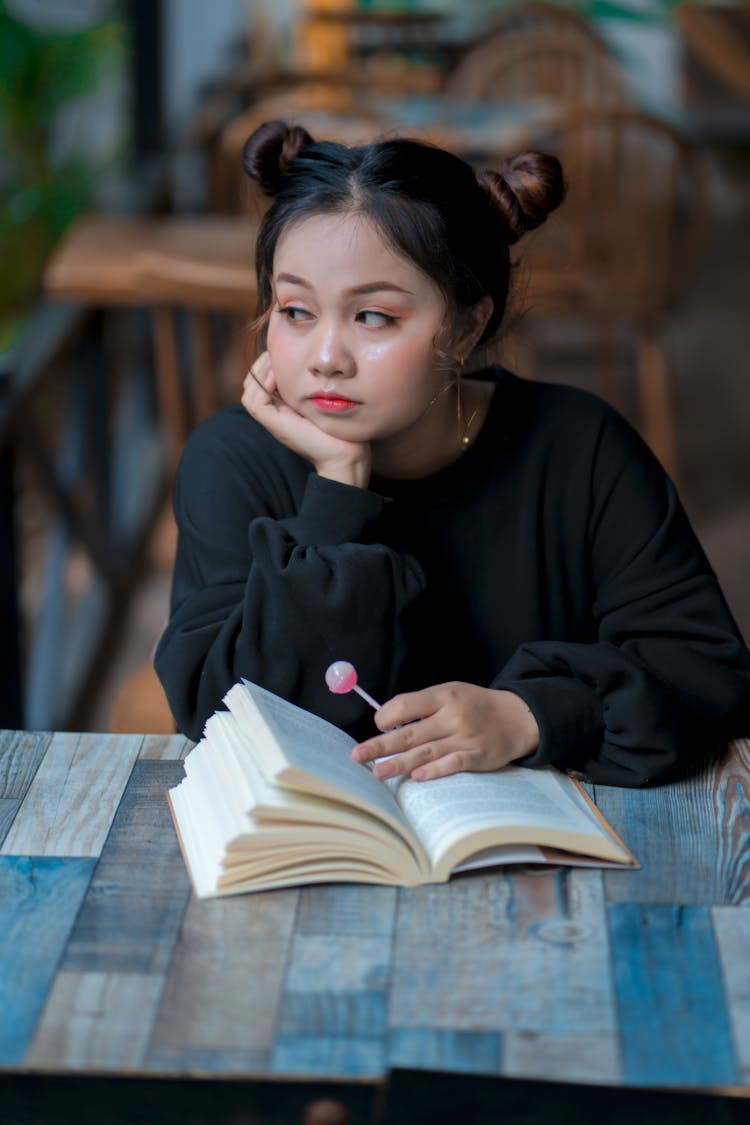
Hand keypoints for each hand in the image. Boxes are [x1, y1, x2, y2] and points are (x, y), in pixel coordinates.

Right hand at [242, 352, 370, 487]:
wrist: (346, 454)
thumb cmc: (343, 427)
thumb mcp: (326, 399)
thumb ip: (315, 384)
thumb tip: (314, 361)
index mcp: (285, 408)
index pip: (263, 382)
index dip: (268, 364)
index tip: (283, 351)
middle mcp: (276, 414)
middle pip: (252, 385)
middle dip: (261, 364)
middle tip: (275, 351)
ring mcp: (273, 421)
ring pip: (250, 391)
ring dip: (259, 371)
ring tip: (274, 359)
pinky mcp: (273, 425)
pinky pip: (255, 402)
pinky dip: (262, 384)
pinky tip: (278, 373)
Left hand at [351, 682, 538, 781]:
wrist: (516, 718)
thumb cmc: (475, 705)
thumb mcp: (451, 693)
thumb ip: (424, 706)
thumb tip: (388, 725)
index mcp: (443, 695)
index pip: (406, 704)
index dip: (386, 716)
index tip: (378, 726)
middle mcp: (452, 716)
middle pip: (410, 733)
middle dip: (380, 746)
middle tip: (358, 756)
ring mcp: (465, 737)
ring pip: (425, 752)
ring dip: (399, 763)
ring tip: (377, 772)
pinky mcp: (476, 756)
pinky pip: (452, 764)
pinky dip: (435, 771)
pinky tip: (417, 777)